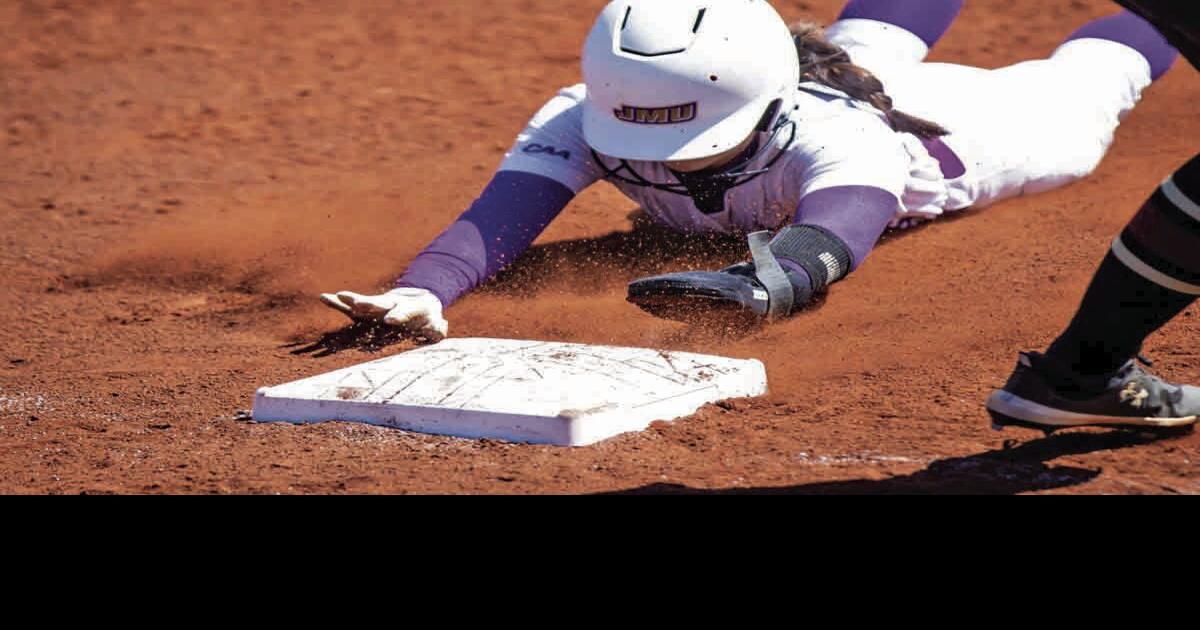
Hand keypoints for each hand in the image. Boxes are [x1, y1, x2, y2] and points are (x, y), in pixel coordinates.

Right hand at [319, 287, 447, 342]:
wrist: (420, 300)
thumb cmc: (429, 317)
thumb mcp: (436, 324)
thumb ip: (438, 329)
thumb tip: (440, 328)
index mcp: (410, 308)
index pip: (405, 312)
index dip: (399, 315)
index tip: (390, 320)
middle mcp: (393, 305)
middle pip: (380, 304)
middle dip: (370, 304)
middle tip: (360, 304)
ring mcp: (379, 307)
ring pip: (364, 304)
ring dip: (352, 300)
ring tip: (339, 295)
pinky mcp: (367, 311)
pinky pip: (351, 308)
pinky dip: (338, 304)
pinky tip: (324, 297)